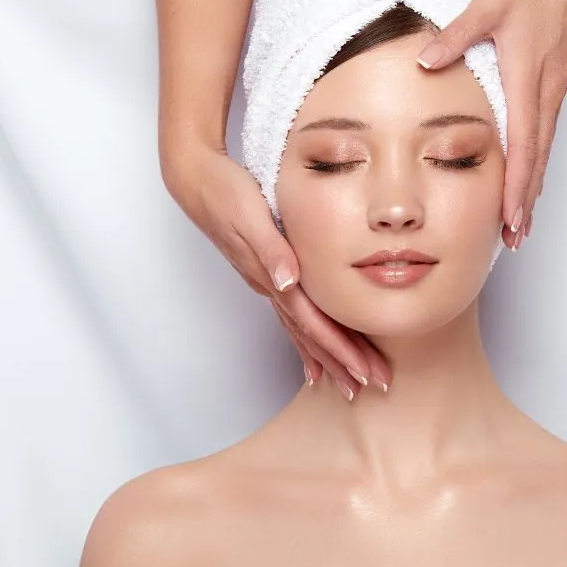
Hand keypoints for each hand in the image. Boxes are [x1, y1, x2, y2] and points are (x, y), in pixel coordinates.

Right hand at [160, 143, 391, 398]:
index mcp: (272, 276)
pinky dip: (303, 335)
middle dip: (342, 363)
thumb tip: (288, 282)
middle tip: (371, 387)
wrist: (195, 179)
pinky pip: (290, 313)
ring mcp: (265, 281)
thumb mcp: (250, 216)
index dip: (340, 350)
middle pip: (311, 335)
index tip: (364, 373)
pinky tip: (309, 347)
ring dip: (325, 356)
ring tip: (344, 381)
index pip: (313, 323)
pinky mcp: (263, 271)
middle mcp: (270, 285)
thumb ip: (271, 250)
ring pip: (301, 329)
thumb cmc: (225, 192)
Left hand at [416, 0, 566, 248]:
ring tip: (523, 222)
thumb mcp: (488, 5)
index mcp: (528, 78)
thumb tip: (426, 63)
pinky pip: (547, 133)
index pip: (524, 145)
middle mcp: (547, 91)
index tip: (511, 217)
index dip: (517, 186)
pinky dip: (537, 162)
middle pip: (538, 159)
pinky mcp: (556, 81)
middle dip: (527, 202)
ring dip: (533, 188)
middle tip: (517, 238)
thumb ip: (456, 37)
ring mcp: (554, 88)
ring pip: (544, 150)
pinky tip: (530, 176)